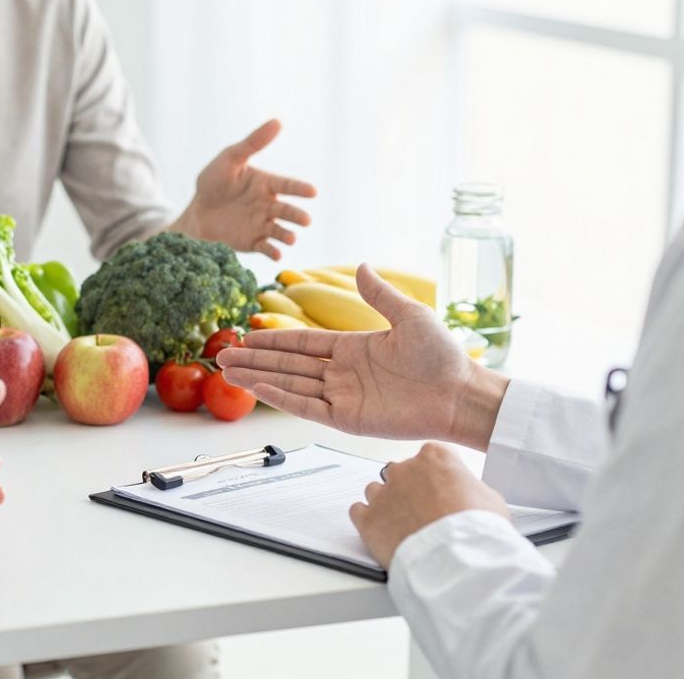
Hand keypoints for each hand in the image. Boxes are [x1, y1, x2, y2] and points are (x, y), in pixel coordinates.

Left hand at [170, 119, 315, 259]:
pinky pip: (266, 247)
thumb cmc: (214, 182)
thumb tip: (277, 121)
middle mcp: (268, 205)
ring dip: (287, 235)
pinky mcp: (252, 243)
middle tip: (306, 220)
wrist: (196, 213)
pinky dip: (273, 251)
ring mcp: (262, 225)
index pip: (287, 186)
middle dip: (297, 216)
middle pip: (287, 211)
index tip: (312, 192)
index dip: (300, 189)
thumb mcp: (230, 159)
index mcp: (266, 184)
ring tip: (291, 238)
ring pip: (280, 230)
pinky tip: (276, 253)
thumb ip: (252, 143)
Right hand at [218, 265, 508, 449]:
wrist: (460, 394)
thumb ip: (379, 295)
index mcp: (354, 347)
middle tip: (223, 355)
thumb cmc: (442, 355)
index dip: (274, 339)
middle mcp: (343, 372)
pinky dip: (281, 397)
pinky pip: (306, 406)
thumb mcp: (409, 315)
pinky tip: (258, 386)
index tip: (247, 336)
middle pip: (289, 364)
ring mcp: (343, 397)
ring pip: (291, 385)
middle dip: (256, 359)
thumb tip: (361, 266)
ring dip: (259, 377)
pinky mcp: (347, 419)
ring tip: (228, 371)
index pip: (303, 343)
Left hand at [349, 442, 508, 568]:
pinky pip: (359, 511)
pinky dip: (368, 521)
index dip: (436, 476)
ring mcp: (383, 493)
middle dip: (409, 490)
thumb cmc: (477, 529)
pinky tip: (382, 532)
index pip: (430, 456)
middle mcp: (404, 469)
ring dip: (387, 504)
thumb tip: (467, 493)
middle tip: (423, 512)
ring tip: (402, 526)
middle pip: (400, 472)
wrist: (456, 559)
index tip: (441, 490)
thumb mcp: (490, 498)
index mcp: (435, 457)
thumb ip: (470, 487)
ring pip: (376, 490)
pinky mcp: (367, 518)